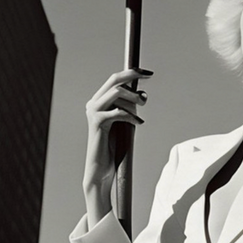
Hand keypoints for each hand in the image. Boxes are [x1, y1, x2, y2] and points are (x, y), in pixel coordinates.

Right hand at [83, 68, 151, 221]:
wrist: (101, 169)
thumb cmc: (114, 147)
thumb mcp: (124, 122)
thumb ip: (129, 107)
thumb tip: (142, 95)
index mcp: (99, 101)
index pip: (114, 79)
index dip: (131, 72)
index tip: (148, 73)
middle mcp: (93, 103)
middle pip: (114, 80)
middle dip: (133, 76)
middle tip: (149, 78)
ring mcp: (93, 112)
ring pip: (117, 92)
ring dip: (134, 98)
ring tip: (143, 107)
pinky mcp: (97, 123)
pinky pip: (117, 111)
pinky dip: (131, 115)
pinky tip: (138, 123)